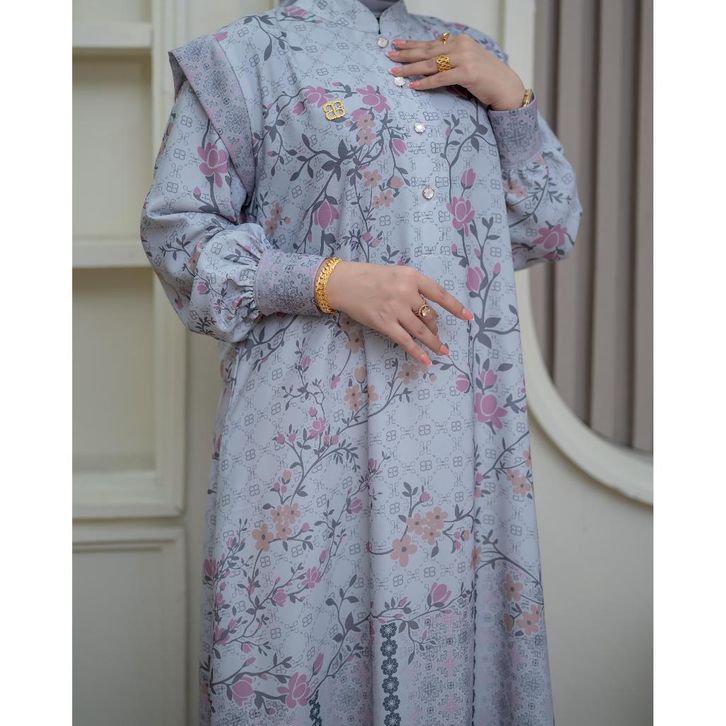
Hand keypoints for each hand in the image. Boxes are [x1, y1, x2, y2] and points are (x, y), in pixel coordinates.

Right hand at [324, 261, 473, 365]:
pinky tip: (426, 360)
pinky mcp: (385, 324)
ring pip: (422, 330)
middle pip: (430, 315)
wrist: (344, 283)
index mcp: (412, 277)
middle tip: (437, 335)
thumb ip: (412, 287)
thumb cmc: (369, 276)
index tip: (468, 317)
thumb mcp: (396, 274)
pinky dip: (417, 352)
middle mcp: (406, 293)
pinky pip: (405, 341)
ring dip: (434, 343)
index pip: (439, 294)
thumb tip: (426, 310)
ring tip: (443, 352)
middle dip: (435, 328)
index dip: (455, 307)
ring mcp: (396, 309)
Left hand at [386, 33, 525, 110]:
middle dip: (406, 54)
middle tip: (389, 56)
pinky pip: (440, 78)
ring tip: (395, 72)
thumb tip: (429, 61)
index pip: (431, 43)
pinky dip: (425, 82)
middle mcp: (461, 46)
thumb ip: (450, 59)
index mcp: (459, 41)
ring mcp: (464, 59)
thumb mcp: (466, 62)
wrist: (505, 86)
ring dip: (410, 69)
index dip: (412, 44)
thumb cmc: (485, 78)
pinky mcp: (467, 74)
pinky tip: (413, 86)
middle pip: (427, 51)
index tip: (396, 44)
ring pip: (430, 64)